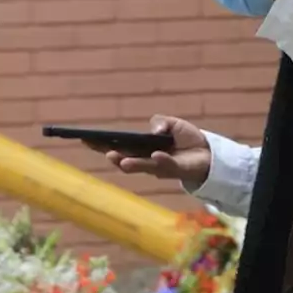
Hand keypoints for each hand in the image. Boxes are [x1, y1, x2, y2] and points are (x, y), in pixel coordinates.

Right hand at [87, 115, 210, 187]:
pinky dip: (161, 160)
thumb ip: (161, 122)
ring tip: (121, 161)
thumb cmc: (186, 139)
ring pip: (142, 166)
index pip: (117, 146)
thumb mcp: (173, 124)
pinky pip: (167, 166)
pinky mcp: (176, 170)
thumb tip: (156, 130)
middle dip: (113, 156)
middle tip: (102, 151)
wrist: (209, 152)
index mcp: (141, 148)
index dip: (100, 143)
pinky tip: (156, 155)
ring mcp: (159, 167)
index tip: (83, 138)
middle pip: (124, 159)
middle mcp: (146, 159)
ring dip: (131, 163)